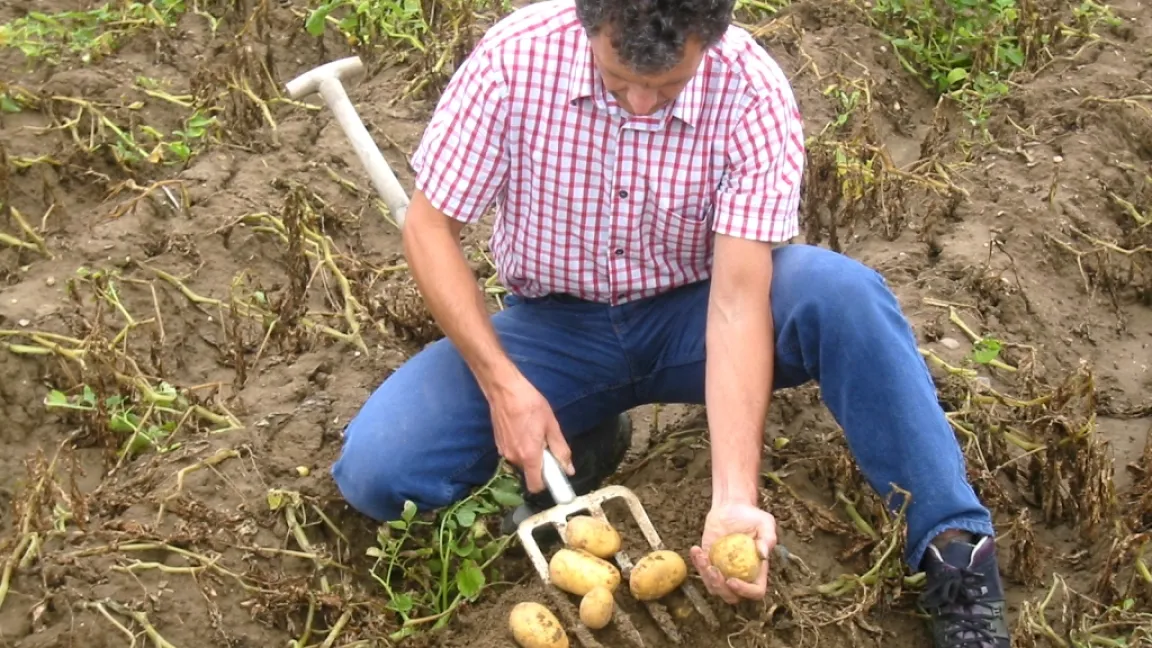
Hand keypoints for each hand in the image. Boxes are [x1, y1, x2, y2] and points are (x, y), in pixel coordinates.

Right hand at [489, 373, 574, 493]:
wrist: (504, 390)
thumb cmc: (530, 404)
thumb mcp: (552, 425)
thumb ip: (561, 450)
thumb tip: (568, 469)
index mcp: (529, 456)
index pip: (535, 486)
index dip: (547, 484)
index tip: (555, 475)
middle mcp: (514, 458)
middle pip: (530, 473)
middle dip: (540, 464)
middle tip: (546, 444)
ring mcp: (503, 451)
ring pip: (521, 462)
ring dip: (530, 454)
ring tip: (534, 432)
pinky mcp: (498, 444)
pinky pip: (513, 453)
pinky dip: (520, 447)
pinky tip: (523, 429)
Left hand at [690, 502, 776, 603]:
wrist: (732, 507)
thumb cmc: (752, 516)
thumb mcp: (766, 523)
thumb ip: (768, 539)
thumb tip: (763, 555)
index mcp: (757, 571)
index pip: (756, 591)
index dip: (745, 592)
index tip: (732, 580)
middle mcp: (741, 575)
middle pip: (731, 596)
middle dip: (720, 588)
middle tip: (713, 569)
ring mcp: (724, 570)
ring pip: (713, 587)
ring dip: (706, 576)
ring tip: (701, 556)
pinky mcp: (709, 561)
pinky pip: (702, 570)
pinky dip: (697, 563)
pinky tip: (696, 549)